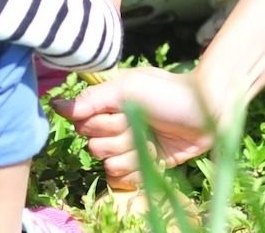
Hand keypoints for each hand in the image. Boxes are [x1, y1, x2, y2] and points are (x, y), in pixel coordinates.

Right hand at [53, 68, 218, 178]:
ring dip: (131, 151)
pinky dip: (140, 165)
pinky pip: (125, 176)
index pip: (82, 123)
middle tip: (140, 122)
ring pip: (109, 164)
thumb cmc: (169, 92)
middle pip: (94, 146)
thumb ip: (93, 99)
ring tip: (151, 137)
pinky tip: (156, 153)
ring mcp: (130, 146)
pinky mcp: (144, 163)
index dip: (99, 122)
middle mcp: (116, 126)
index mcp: (110, 104)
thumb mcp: (128, 88)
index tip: (118, 111)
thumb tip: (56, 105)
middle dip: (118, 136)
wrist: (207, 110)